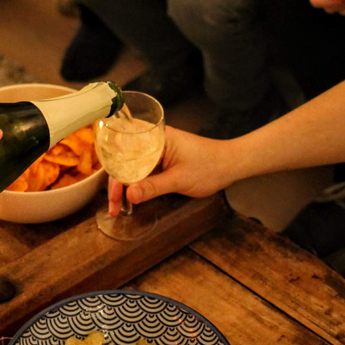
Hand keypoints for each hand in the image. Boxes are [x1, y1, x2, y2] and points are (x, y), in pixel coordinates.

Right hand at [106, 127, 233, 216]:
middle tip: (114, 206)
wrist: (232, 164)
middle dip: (117, 183)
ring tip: (118, 206)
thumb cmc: (209, 167)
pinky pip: (143, 170)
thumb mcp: (179, 180)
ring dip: (125, 185)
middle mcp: (155, 140)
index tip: (112, 192)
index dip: (114, 170)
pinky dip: (136, 184)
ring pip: (133, 167)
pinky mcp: (164, 160)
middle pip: (126, 160)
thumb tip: (128, 194)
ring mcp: (158, 151)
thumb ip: (152, 187)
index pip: (125, 149)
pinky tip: (131, 197)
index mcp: (157, 137)